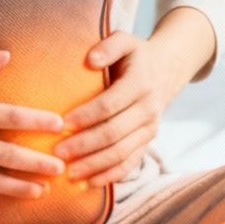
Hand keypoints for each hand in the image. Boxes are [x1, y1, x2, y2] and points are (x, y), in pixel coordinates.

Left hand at [55, 31, 182, 187]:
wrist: (167, 69)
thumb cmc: (135, 55)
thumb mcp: (125, 40)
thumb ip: (108, 46)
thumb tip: (90, 60)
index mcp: (140, 83)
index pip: (111, 103)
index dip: (87, 115)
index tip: (62, 124)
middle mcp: (148, 108)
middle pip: (114, 132)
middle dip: (85, 145)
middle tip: (57, 153)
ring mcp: (150, 128)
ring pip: (122, 152)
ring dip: (95, 165)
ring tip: (68, 173)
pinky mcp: (148, 141)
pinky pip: (130, 163)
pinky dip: (110, 175)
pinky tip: (89, 183)